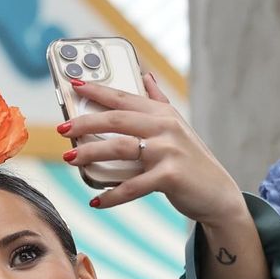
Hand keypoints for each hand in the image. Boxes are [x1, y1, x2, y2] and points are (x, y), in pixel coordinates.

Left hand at [62, 73, 244, 226]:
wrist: (218, 193)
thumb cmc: (191, 161)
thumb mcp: (177, 127)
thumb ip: (159, 102)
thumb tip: (146, 77)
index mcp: (163, 113)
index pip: (124, 97)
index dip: (97, 90)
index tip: (73, 84)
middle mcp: (165, 127)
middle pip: (116, 119)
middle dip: (85, 122)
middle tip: (62, 129)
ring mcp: (168, 151)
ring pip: (120, 148)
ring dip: (91, 153)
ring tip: (70, 159)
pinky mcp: (170, 176)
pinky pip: (133, 186)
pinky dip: (112, 195)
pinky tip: (96, 201)